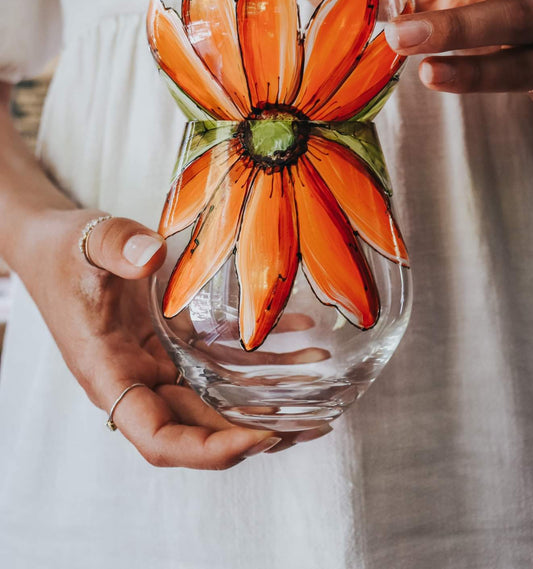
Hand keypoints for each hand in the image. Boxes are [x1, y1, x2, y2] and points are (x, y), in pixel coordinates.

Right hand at [21, 209, 329, 468]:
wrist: (54, 243)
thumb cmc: (61, 253)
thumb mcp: (84, 244)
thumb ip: (116, 247)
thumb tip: (150, 255)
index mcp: (112, 374)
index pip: (160, 439)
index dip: (209, 449)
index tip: (259, 437)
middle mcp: (140, 377)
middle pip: (200, 427)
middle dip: (255, 432)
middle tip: (312, 421)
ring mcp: (161, 359)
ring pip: (218, 394)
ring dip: (267, 396)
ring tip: (319, 386)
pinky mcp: (176, 337)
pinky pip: (221, 354)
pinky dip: (259, 352)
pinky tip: (297, 333)